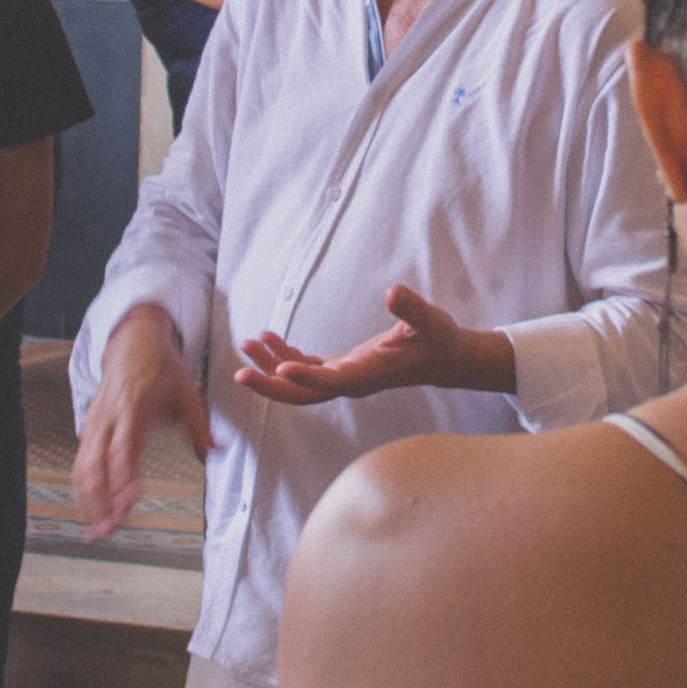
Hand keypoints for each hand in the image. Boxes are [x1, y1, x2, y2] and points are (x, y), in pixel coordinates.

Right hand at [70, 312, 207, 535]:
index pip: (123, 450)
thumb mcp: (187, 391)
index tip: (130, 500)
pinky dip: (83, 490)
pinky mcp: (88, 428)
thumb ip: (199, 425)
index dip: (123, 477)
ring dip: (88, 502)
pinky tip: (91, 511)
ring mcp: (94, 424)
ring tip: (98, 532)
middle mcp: (108, 419)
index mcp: (132, 409)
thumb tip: (218, 450)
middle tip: (109, 531)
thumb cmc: (161, 367)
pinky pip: (80, 463)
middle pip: (95, 466)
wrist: (132, 342)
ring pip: (83, 468)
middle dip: (100, 501)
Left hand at [234, 284, 514, 406]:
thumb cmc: (438, 340)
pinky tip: (270, 339)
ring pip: (300, 383)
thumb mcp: (430, 321)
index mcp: (369, 374)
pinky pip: (307, 370)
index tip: (280, 369)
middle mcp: (352, 383)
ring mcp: (345, 379)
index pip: (332, 381)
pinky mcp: (343, 370)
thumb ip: (412, 309)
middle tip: (241, 372)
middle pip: (304, 395)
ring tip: (249, 342)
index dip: (306, 378)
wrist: (445, 359)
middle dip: (271, 386)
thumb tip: (393, 292)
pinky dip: (286, 357)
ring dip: (271, 367)